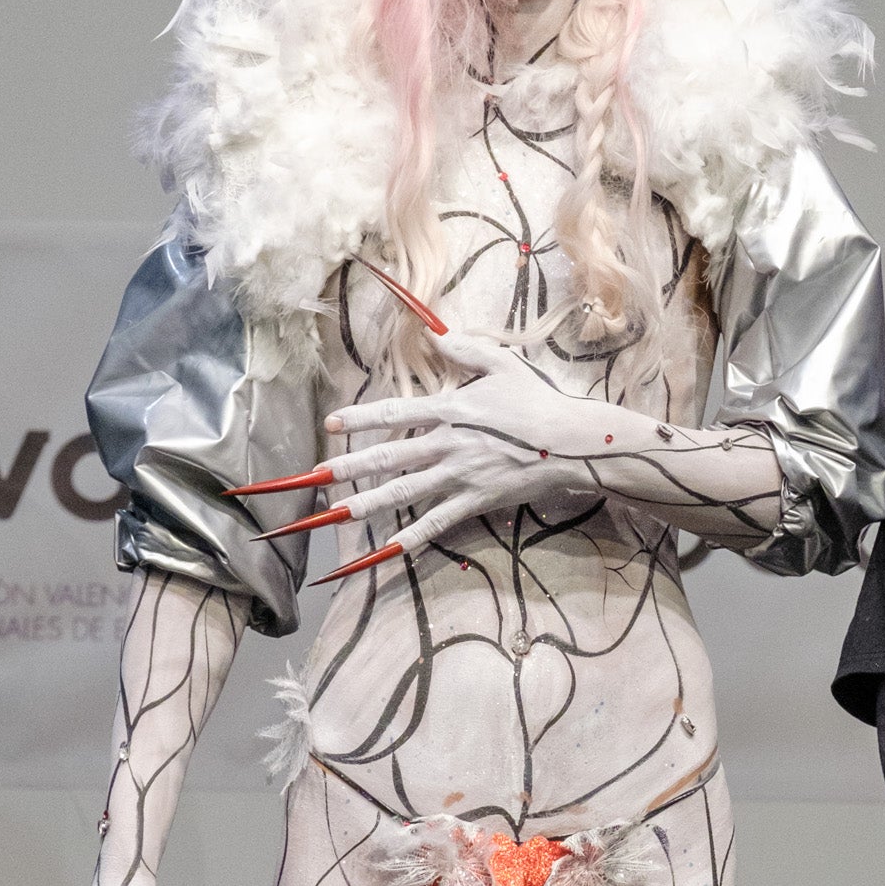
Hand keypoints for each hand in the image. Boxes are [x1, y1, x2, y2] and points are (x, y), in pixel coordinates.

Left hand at [317, 333, 636, 557]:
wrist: (572, 443)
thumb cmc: (538, 401)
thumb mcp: (502, 364)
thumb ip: (464, 349)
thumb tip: (434, 333)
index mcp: (451, 409)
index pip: (395, 413)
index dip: (361, 418)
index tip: (330, 423)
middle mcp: (448, 444)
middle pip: (389, 457)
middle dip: (348, 467)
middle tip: (312, 477)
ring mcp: (460, 476)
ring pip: (404, 493)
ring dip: (367, 503)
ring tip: (335, 515)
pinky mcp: (476, 501)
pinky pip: (437, 523)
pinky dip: (411, 539)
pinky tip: (387, 552)